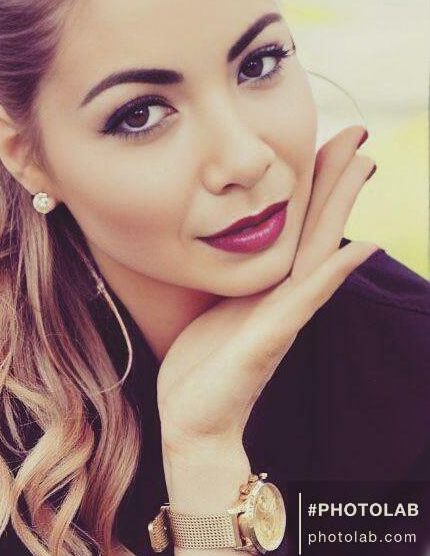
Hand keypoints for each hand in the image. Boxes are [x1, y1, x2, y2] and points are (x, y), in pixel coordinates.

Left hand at [157, 125, 377, 457]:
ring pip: (319, 251)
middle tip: (360, 134)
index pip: (299, 226)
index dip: (314, 184)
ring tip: (363, 166)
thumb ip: (234, 280)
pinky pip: (305, 300)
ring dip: (341, 208)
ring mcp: (281, 317)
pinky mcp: (269, 340)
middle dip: (336, 180)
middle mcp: (282, 296)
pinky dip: (333, 274)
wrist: (193, 422)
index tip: (326, 139)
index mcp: (268, 286)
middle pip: (317, 227)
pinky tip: (359, 249)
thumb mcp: (216, 309)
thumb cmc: (202, 367)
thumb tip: (226, 248)